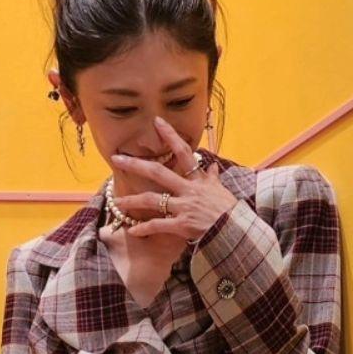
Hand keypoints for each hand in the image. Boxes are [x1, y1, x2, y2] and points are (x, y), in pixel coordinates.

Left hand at [109, 116, 236, 241]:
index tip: (157, 121)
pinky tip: (132, 231)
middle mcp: (188, 190)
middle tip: (117, 158)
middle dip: (136, 165)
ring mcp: (183, 207)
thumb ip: (213, 179)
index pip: (183, 152)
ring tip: (117, 202)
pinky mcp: (181, 225)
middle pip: (158, 172)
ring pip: (152, 200)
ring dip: (133, 200)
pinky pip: (158, 225)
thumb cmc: (230, 212)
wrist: (236, 232)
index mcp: (198, 180)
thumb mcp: (222, 191)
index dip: (170, 136)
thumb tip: (213, 167)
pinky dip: (145, 228)